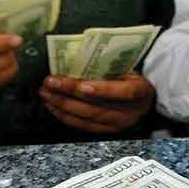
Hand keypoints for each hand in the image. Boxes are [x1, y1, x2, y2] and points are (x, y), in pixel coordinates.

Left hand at [38, 74, 154, 132]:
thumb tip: (76, 56)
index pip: (124, 92)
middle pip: (98, 106)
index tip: (82, 86)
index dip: (102, 90)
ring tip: (46, 93)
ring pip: (87, 117)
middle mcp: (130, 112)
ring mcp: (118, 124)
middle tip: (50, 82)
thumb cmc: (131, 78)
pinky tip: (52, 105)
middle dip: (70, 94)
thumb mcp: (128, 68)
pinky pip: (83, 125)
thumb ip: (109, 66)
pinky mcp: (106, 131)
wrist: (143, 100)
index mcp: (141, 91)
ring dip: (62, 104)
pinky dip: (65, 115)